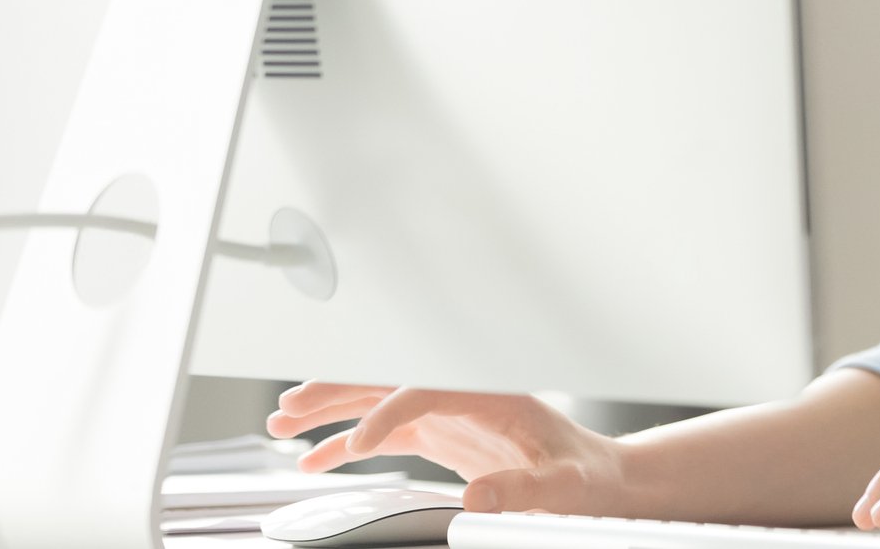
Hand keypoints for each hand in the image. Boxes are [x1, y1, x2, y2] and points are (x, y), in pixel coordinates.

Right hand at [265, 382, 628, 514]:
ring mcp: (449, 413)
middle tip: (288, 407)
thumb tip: (476, 498)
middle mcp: (465, 394)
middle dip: (339, 391)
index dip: (391, 412)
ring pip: (379, 402)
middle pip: (391, 382)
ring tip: (281, 422)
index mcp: (495, 394)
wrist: (598, 477)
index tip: (361, 442)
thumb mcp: (563, 486)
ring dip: (331, 410)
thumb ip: (522, 490)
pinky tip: (312, 459)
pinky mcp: (441, 434)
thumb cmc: (586, 476)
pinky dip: (349, 443)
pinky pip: (386, 434)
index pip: (428, 389)